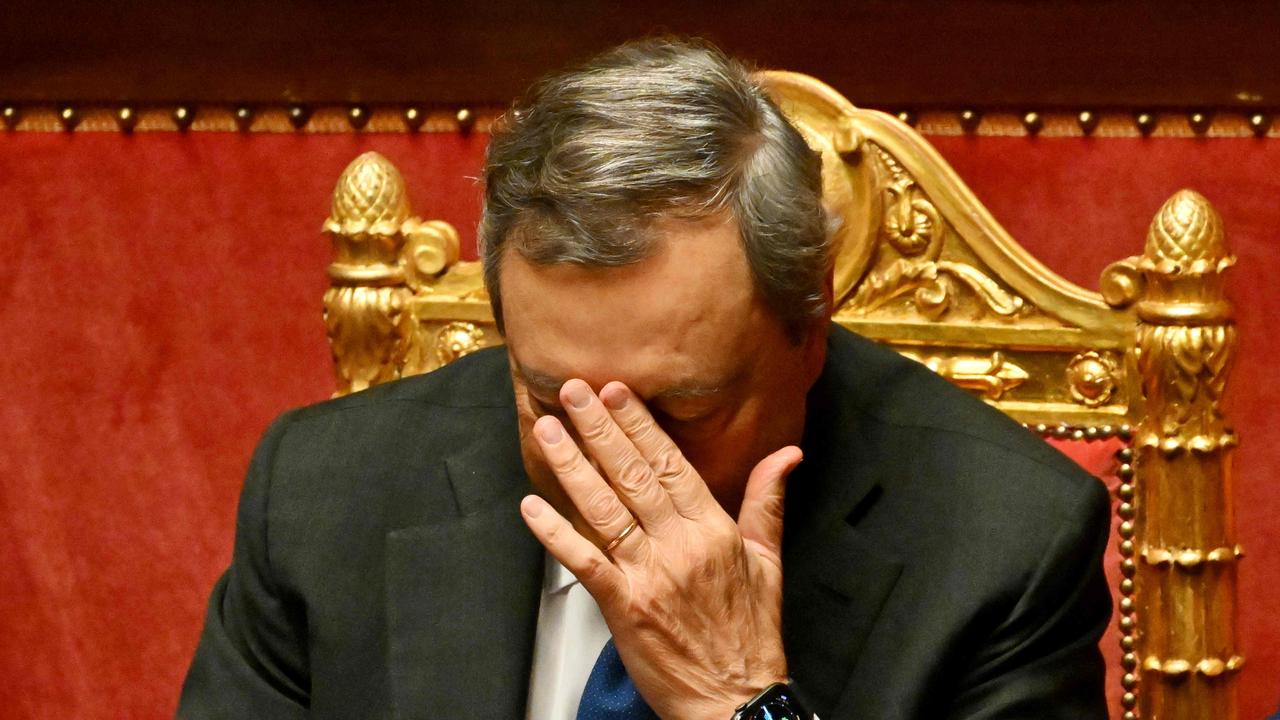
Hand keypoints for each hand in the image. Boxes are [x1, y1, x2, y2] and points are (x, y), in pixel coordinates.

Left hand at [518, 379, 802, 719]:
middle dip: (599, 429)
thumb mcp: (770, 562)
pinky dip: (555, 533)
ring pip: (605, 508)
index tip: (616, 393)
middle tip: (573, 392)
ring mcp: (650, 574)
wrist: (734, 700)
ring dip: (572, 466)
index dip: (640, 426)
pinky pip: (584, 561)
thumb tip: (787, 454)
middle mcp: (680, 545)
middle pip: (634, 475)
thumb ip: (767, 501)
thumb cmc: (751, 634)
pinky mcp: (624, 606)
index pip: (672, 464)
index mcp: (714, 529)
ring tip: (549, 432)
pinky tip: (532, 507)